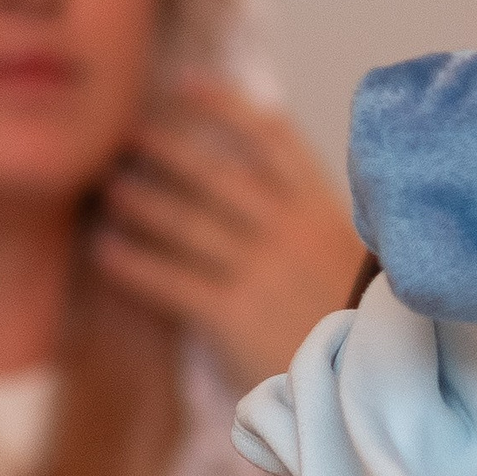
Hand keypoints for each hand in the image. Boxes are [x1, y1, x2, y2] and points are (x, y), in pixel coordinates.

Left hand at [91, 77, 364, 391]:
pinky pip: (166, 279)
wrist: (373, 389)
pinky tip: (103, 251)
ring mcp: (259, 269)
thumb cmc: (369, 331)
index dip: (224, 106)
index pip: (271, 138)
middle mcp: (288, 230)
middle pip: (214, 173)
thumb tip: (281, 197)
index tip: (185, 86)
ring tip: (110, 189)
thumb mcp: (364, 262)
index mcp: (324, 211)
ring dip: (141, 201)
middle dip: (166, 148)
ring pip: (184, 221)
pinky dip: (130, 262)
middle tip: (129, 135)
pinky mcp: (231, 313)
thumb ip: (323, 227)